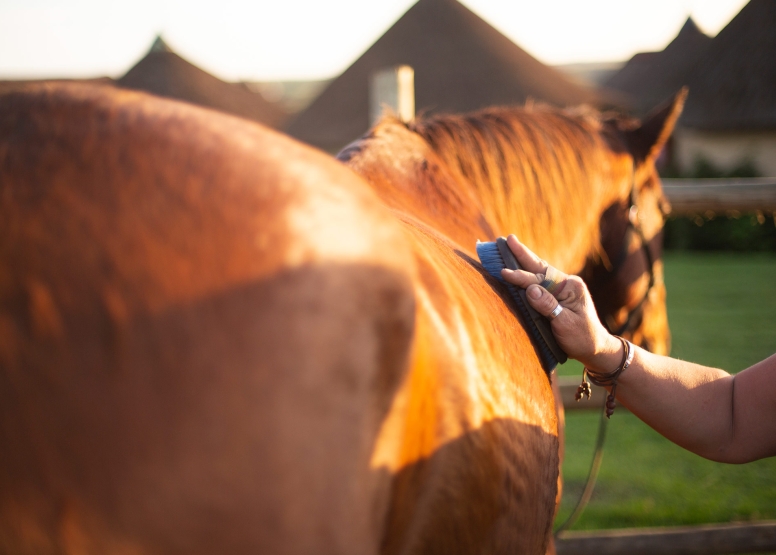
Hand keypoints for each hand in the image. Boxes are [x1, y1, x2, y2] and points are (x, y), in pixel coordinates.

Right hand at [499, 235, 621, 370]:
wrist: (596, 348)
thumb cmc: (582, 338)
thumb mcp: (565, 324)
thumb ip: (548, 306)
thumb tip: (530, 289)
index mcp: (571, 287)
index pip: (541, 279)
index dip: (521, 277)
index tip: (504, 272)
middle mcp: (567, 283)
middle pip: (541, 266)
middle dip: (523, 254)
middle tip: (509, 239)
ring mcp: (563, 288)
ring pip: (540, 271)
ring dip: (525, 259)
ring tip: (512, 245)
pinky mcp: (559, 295)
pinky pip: (541, 280)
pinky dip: (530, 272)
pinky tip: (523, 265)